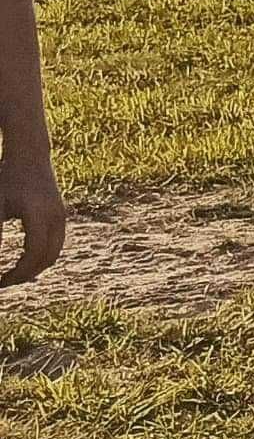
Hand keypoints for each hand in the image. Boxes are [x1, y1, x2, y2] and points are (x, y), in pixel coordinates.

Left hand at [0, 164, 59, 287]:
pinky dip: (42, 256)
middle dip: (27, 275)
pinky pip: (56, 244)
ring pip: (54, 253)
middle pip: (47, 258)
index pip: (32, 254)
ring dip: (36, 267)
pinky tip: (25, 258)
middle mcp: (55, 217)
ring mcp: (62, 217)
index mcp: (37, 214)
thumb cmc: (7, 178)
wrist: (30, 156)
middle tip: (5, 282)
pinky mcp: (62, 216)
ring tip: (15, 274)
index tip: (0, 282)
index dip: (17, 273)